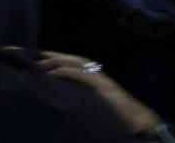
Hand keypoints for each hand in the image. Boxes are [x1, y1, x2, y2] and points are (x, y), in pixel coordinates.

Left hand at [37, 51, 160, 133]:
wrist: (137, 120)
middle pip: (73, 59)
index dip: (59, 58)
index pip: (75, 62)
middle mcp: (98, 73)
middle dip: (55, 56)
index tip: (43, 57)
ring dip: (57, 61)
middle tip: (37, 55)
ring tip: (41, 63)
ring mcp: (100, 78)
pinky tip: (54, 73)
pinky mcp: (102, 86)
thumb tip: (64, 95)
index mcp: (96, 76)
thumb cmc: (117, 114)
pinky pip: (82, 75)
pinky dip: (67, 72)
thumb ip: (84, 94)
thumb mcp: (96, 102)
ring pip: (76, 63)